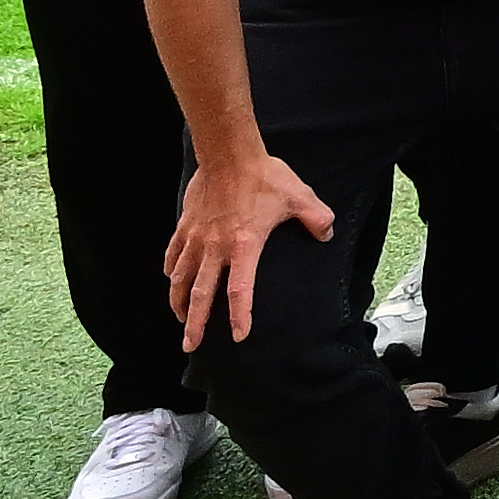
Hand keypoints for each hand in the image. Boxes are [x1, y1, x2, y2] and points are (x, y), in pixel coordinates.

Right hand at [161, 142, 333, 349]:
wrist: (228, 153)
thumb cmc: (264, 176)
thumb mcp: (299, 197)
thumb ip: (317, 218)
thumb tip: (327, 234)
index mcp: (244, 246)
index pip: (240, 290)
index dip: (240, 315)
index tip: (238, 336)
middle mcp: (215, 248)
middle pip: (201, 294)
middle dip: (196, 323)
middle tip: (192, 345)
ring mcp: (197, 238)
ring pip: (181, 278)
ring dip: (179, 301)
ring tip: (180, 319)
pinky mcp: (185, 226)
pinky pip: (173, 254)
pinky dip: (171, 270)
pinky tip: (171, 279)